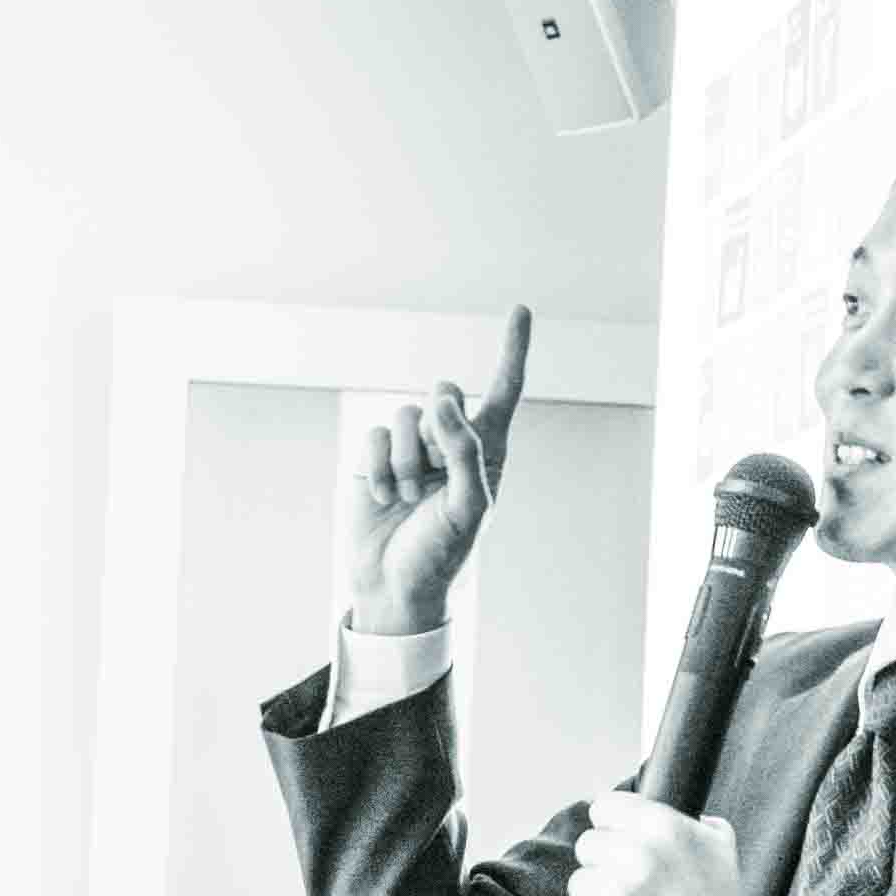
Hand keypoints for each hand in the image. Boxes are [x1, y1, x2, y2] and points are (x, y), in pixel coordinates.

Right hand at [348, 304, 530, 633]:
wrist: (394, 586)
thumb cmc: (442, 552)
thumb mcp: (469, 507)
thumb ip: (464, 451)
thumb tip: (444, 398)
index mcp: (488, 450)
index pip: (504, 391)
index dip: (512, 350)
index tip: (520, 309)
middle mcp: (451, 441)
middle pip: (444, 395)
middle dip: (435, 433)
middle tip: (431, 478)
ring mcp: (411, 446)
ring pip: (404, 415)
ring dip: (405, 462)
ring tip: (409, 499)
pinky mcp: (375, 455)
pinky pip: (374, 436)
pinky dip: (379, 469)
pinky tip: (384, 498)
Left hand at [564, 793, 762, 895]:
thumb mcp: (721, 849)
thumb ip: (693, 820)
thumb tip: (660, 807)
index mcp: (664, 827)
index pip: (604, 807)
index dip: (612, 826)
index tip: (620, 842)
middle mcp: (638, 854)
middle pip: (587, 844)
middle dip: (605, 864)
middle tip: (631, 887)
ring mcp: (617, 893)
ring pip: (579, 881)